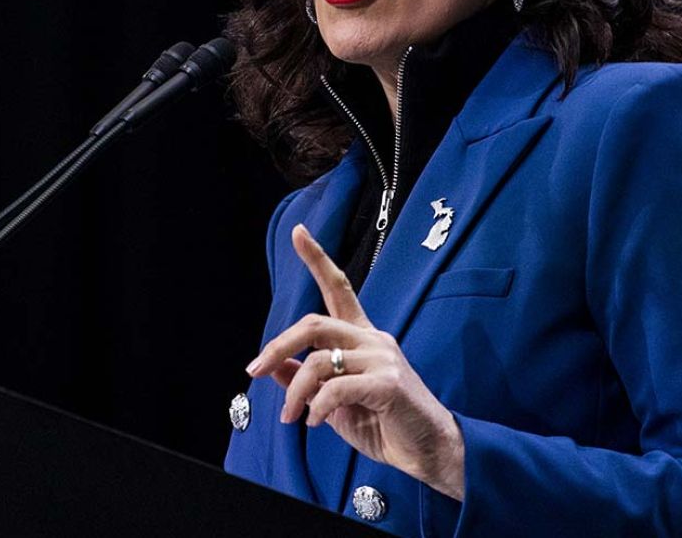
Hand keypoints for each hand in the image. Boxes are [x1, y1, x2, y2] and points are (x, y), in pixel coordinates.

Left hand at [245, 224, 465, 500]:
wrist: (428, 451)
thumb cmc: (384, 424)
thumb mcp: (334, 402)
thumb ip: (307, 381)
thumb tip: (272, 365)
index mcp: (362, 338)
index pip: (338, 288)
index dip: (316, 259)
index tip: (298, 232)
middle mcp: (373, 339)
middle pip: (314, 324)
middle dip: (278, 344)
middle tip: (254, 370)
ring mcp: (383, 358)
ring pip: (319, 360)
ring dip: (295, 393)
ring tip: (292, 417)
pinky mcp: (388, 382)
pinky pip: (336, 388)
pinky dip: (317, 407)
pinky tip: (316, 422)